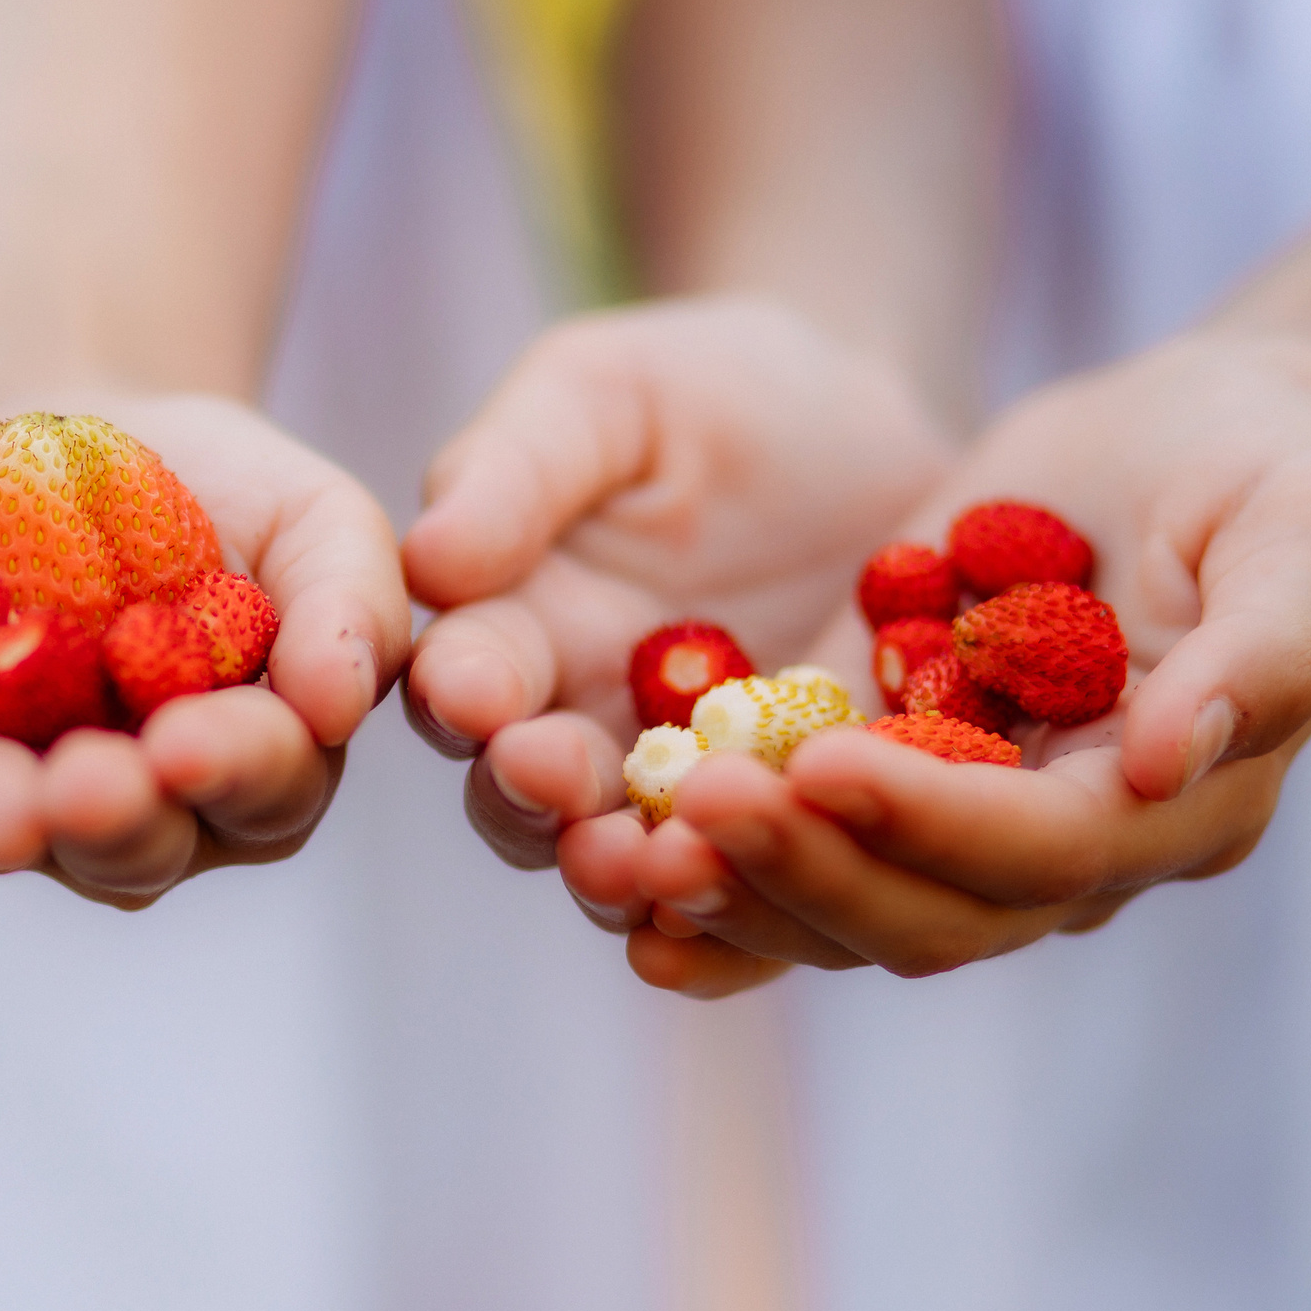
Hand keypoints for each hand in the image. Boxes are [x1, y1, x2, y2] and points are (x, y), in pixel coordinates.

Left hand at [0, 393, 407, 906]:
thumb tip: (338, 699)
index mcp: (260, 765)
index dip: (229, 769)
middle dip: (103, 818)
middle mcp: (147, 809)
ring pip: (13, 834)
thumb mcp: (316, 519)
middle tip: (76, 790)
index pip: (262, 787)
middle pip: (134, 845)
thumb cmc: (224, 487)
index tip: (187, 744)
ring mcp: (27, 794)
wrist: (66, 430)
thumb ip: (349, 601)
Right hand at [399, 299, 951, 993]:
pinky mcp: (802, 826)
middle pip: (530, 800)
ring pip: (636, 869)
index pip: (464, 680)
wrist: (883, 427)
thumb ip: (516, 466)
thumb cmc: (720, 390)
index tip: (471, 692)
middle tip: (557, 780)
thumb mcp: (607, 392)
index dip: (461, 693)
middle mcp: (586, 728)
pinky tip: (761, 906)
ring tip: (657, 861)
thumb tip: (427, 559)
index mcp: (517, 628)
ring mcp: (693, 790)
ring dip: (635, 876)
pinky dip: (754, 919)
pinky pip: (767, 897)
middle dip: (536, 798)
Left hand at [621, 331, 1310, 992]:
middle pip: (927, 913)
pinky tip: (612, 842)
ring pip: (843, 905)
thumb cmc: (1270, 463)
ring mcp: (962, 816)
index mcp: (1175, 808)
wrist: (1189, 433)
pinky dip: (712, 860)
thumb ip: (1270, 644)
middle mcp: (1064, 846)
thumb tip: (1171, 761)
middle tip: (690, 809)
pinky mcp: (882, 764)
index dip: (932, 822)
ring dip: (737, 887)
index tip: (820, 767)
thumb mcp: (1307, 523)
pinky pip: (793, 844)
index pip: (1045, 852)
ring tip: (622, 848)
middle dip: (807, 871)